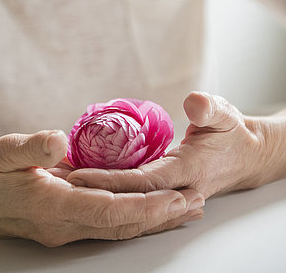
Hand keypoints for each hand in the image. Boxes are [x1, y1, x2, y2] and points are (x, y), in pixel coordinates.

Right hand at [0, 129, 204, 245]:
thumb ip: (32, 148)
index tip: (177, 197)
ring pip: (117, 229)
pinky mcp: (61, 225)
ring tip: (184, 211)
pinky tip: (146, 211)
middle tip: (197, 204)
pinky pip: (105, 225)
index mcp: (52, 206)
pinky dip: (132, 219)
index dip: (146, 206)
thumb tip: (60, 142)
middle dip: (161, 216)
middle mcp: (62, 226)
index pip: (110, 211)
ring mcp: (63, 230)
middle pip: (122, 226)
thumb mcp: (2, 152)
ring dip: (152, 220)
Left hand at [67, 92, 264, 199]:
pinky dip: (112, 193)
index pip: (142, 181)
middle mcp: (177, 188)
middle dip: (94, 193)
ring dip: (99, 196)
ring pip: (130, 201)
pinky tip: (89, 185)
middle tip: (58, 184)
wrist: (247, 156)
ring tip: (64, 186)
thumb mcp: (224, 113)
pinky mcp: (165, 190)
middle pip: (129, 196)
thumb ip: (209, 108)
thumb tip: (194, 104)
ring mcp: (170, 193)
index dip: (109, 180)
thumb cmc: (232, 132)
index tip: (79, 175)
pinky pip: (135, 195)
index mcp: (188, 170)